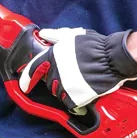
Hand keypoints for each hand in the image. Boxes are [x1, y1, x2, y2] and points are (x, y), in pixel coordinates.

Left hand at [16, 27, 136, 111]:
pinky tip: (82, 95)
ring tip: (79, 83)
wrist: (112, 59)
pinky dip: (75, 102)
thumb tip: (44, 34)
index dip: (26, 78)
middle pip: (49, 82)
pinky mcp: (75, 97)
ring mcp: (64, 86)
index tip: (24, 85)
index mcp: (53, 56)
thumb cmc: (95, 46)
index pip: (33, 69)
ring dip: (65, 90)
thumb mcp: (73, 35)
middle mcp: (55, 71)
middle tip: (70, 75)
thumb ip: (56, 35)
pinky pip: (70, 103)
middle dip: (56, 80)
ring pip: (58, 93)